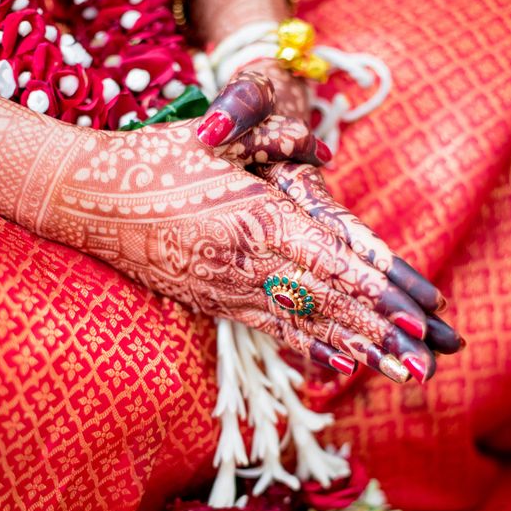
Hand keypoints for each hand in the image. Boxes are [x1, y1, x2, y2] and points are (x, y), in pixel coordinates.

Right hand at [38, 73, 458, 382]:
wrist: (85, 201)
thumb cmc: (151, 160)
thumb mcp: (216, 138)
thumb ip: (271, 144)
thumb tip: (320, 151)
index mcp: (255, 216)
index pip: (330, 260)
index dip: (376, 290)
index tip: (417, 313)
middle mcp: (246, 259)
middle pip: (325, 302)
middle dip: (379, 332)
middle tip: (425, 360)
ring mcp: (226, 287)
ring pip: (302, 323)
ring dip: (354, 348)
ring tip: (396, 372)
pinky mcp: (209, 302)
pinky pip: (267, 329)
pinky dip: (307, 347)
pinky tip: (335, 365)